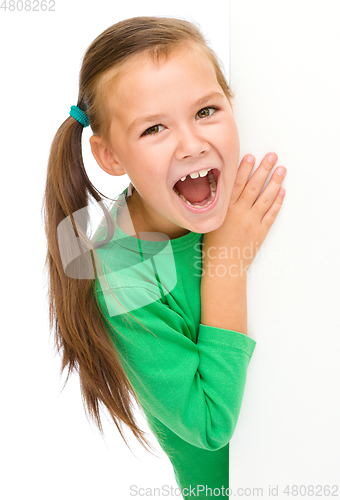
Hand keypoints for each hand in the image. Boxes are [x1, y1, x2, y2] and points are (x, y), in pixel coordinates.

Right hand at [202, 152, 285, 275]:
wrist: (224, 265)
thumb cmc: (213, 245)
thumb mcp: (210, 220)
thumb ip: (218, 205)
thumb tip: (222, 189)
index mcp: (225, 209)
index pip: (236, 184)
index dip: (244, 169)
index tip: (251, 156)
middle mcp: (239, 212)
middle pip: (254, 186)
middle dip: (263, 169)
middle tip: (272, 156)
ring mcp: (251, 222)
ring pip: (265, 198)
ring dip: (274, 182)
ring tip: (281, 170)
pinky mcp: (260, 231)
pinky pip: (271, 214)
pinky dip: (277, 203)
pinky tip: (281, 192)